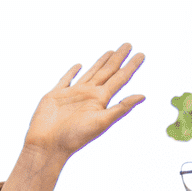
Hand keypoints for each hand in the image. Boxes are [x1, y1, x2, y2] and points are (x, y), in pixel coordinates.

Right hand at [22, 43, 145, 158]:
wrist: (47, 145)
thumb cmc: (74, 137)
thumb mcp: (102, 122)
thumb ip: (121, 108)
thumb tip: (143, 96)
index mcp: (101, 100)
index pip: (120, 79)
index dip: (131, 66)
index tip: (141, 54)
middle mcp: (89, 95)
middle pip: (108, 71)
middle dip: (118, 58)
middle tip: (128, 45)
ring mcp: (73, 94)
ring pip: (91, 73)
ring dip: (101, 62)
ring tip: (111, 52)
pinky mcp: (56, 95)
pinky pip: (66, 79)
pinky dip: (73, 72)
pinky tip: (79, 66)